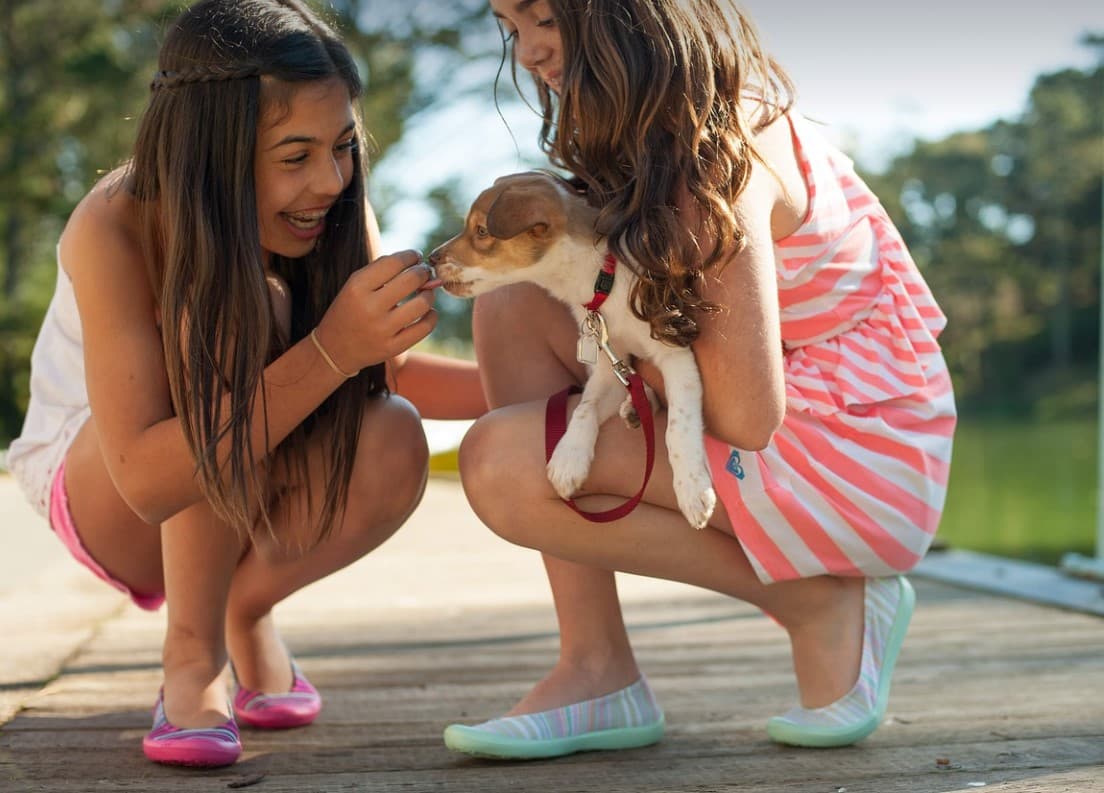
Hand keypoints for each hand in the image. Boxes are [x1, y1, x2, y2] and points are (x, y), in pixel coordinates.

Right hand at [313, 249, 438, 372]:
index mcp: (357, 287)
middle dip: (424, 272)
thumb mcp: (355, 285)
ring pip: (423, 304)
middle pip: (412, 280)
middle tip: (424, 272)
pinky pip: (425, 327)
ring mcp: (382, 330)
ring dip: (429, 293)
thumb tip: (417, 260)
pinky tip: (428, 311)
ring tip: (426, 292)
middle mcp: (370, 307)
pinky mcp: (393, 347)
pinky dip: (432, 316)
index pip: (394, 262)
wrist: (334, 349)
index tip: (416, 256)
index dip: (411, 256)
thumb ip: (382, 270)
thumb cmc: (350, 310)